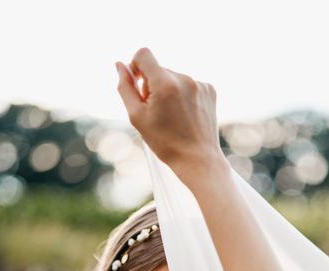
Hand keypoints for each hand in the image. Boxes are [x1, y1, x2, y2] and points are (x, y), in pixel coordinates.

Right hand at [116, 49, 225, 184]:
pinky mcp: (209, 89)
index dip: (135, 66)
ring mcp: (199, 83)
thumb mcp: (137, 116)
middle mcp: (184, 78)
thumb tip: (119, 65)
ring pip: (173, 77)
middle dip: (151, 85)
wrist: (197, 158)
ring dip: (167, 91)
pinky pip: (188, 84)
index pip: (143, 54)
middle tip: (155, 111)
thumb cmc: (163, 141)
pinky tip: (183, 115)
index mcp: (164, 83)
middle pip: (158, 68)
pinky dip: (181, 95)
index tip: (137, 83)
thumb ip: (125, 88)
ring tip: (171, 116)